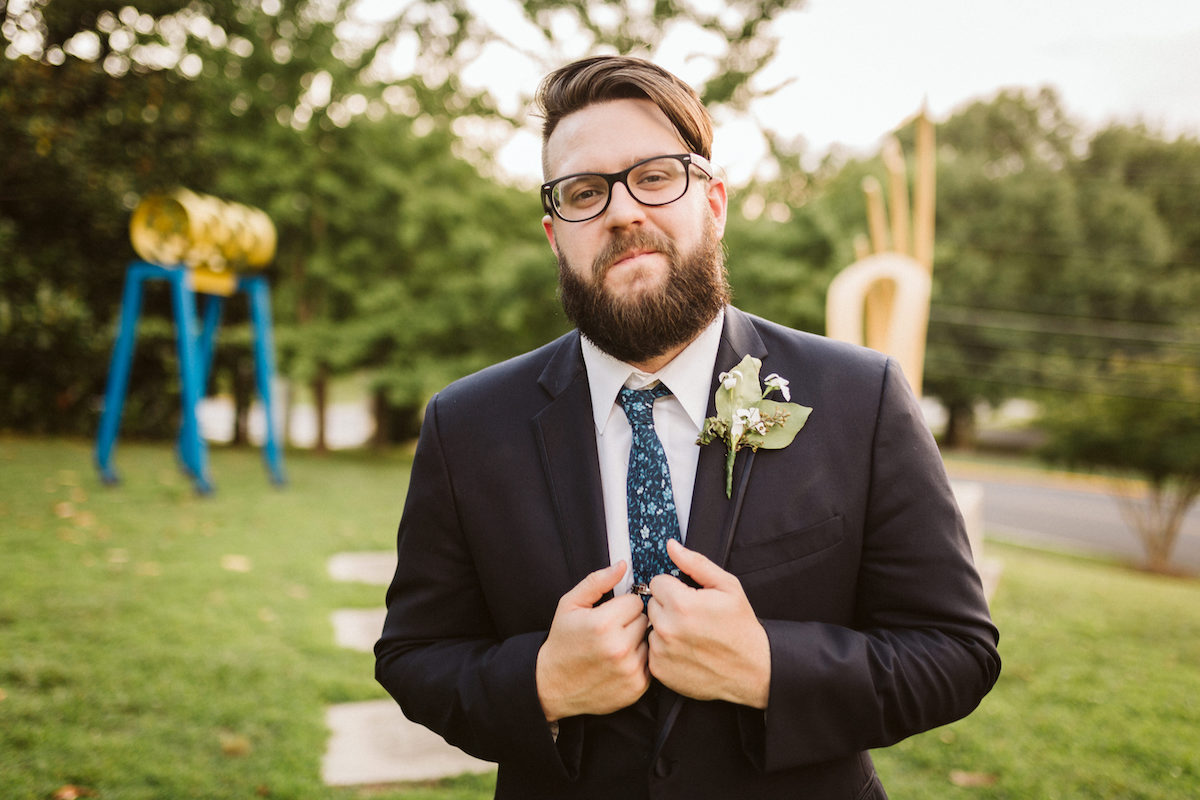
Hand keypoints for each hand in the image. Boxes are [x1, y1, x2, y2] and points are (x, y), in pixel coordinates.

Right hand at [536, 561, 649, 721]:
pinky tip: (620, 663)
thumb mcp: (570, 604)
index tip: (611, 613)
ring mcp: (629, 670)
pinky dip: (638, 661)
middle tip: (612, 631)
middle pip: (645, 620)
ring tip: (615, 647)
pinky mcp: (636, 686)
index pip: (636, 601)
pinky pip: (650, 663)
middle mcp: (619, 648)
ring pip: (650, 641)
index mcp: (603, 624)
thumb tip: (622, 565)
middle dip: (631, 622)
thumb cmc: (562, 642)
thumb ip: (597, 581)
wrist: (554, 686)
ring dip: (637, 642)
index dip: (623, 605)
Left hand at [647, 539, 770, 707]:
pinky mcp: (660, 670)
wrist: (752, 670)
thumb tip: (672, 546)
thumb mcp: (727, 586)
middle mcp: (667, 628)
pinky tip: (686, 651)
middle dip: (668, 607)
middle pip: (652, 604)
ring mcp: (662, 651)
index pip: (657, 582)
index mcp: (682, 604)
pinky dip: (665, 649)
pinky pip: (652, 649)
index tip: (689, 598)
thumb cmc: (741, 628)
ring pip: (651, 627)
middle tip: (693, 618)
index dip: (674, 587)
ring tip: (691, 635)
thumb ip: (696, 563)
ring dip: (665, 628)